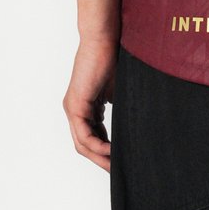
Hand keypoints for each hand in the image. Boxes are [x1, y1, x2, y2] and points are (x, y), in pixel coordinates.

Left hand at [62, 35, 118, 171]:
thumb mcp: (119, 90)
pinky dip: (97, 146)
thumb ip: (121, 109)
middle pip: (85, 145)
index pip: (93, 137)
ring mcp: (73, 108)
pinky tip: (111, 152)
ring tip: (116, 166)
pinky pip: (84, 135)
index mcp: (86, 106)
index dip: (106, 151)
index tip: (120, 160)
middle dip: (102, 160)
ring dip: (99, 157)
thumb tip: (135, 126)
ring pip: (83, 143)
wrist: (105, 38)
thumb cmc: (114, 57)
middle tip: (118, 171)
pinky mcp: (75, 105)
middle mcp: (75, 110)